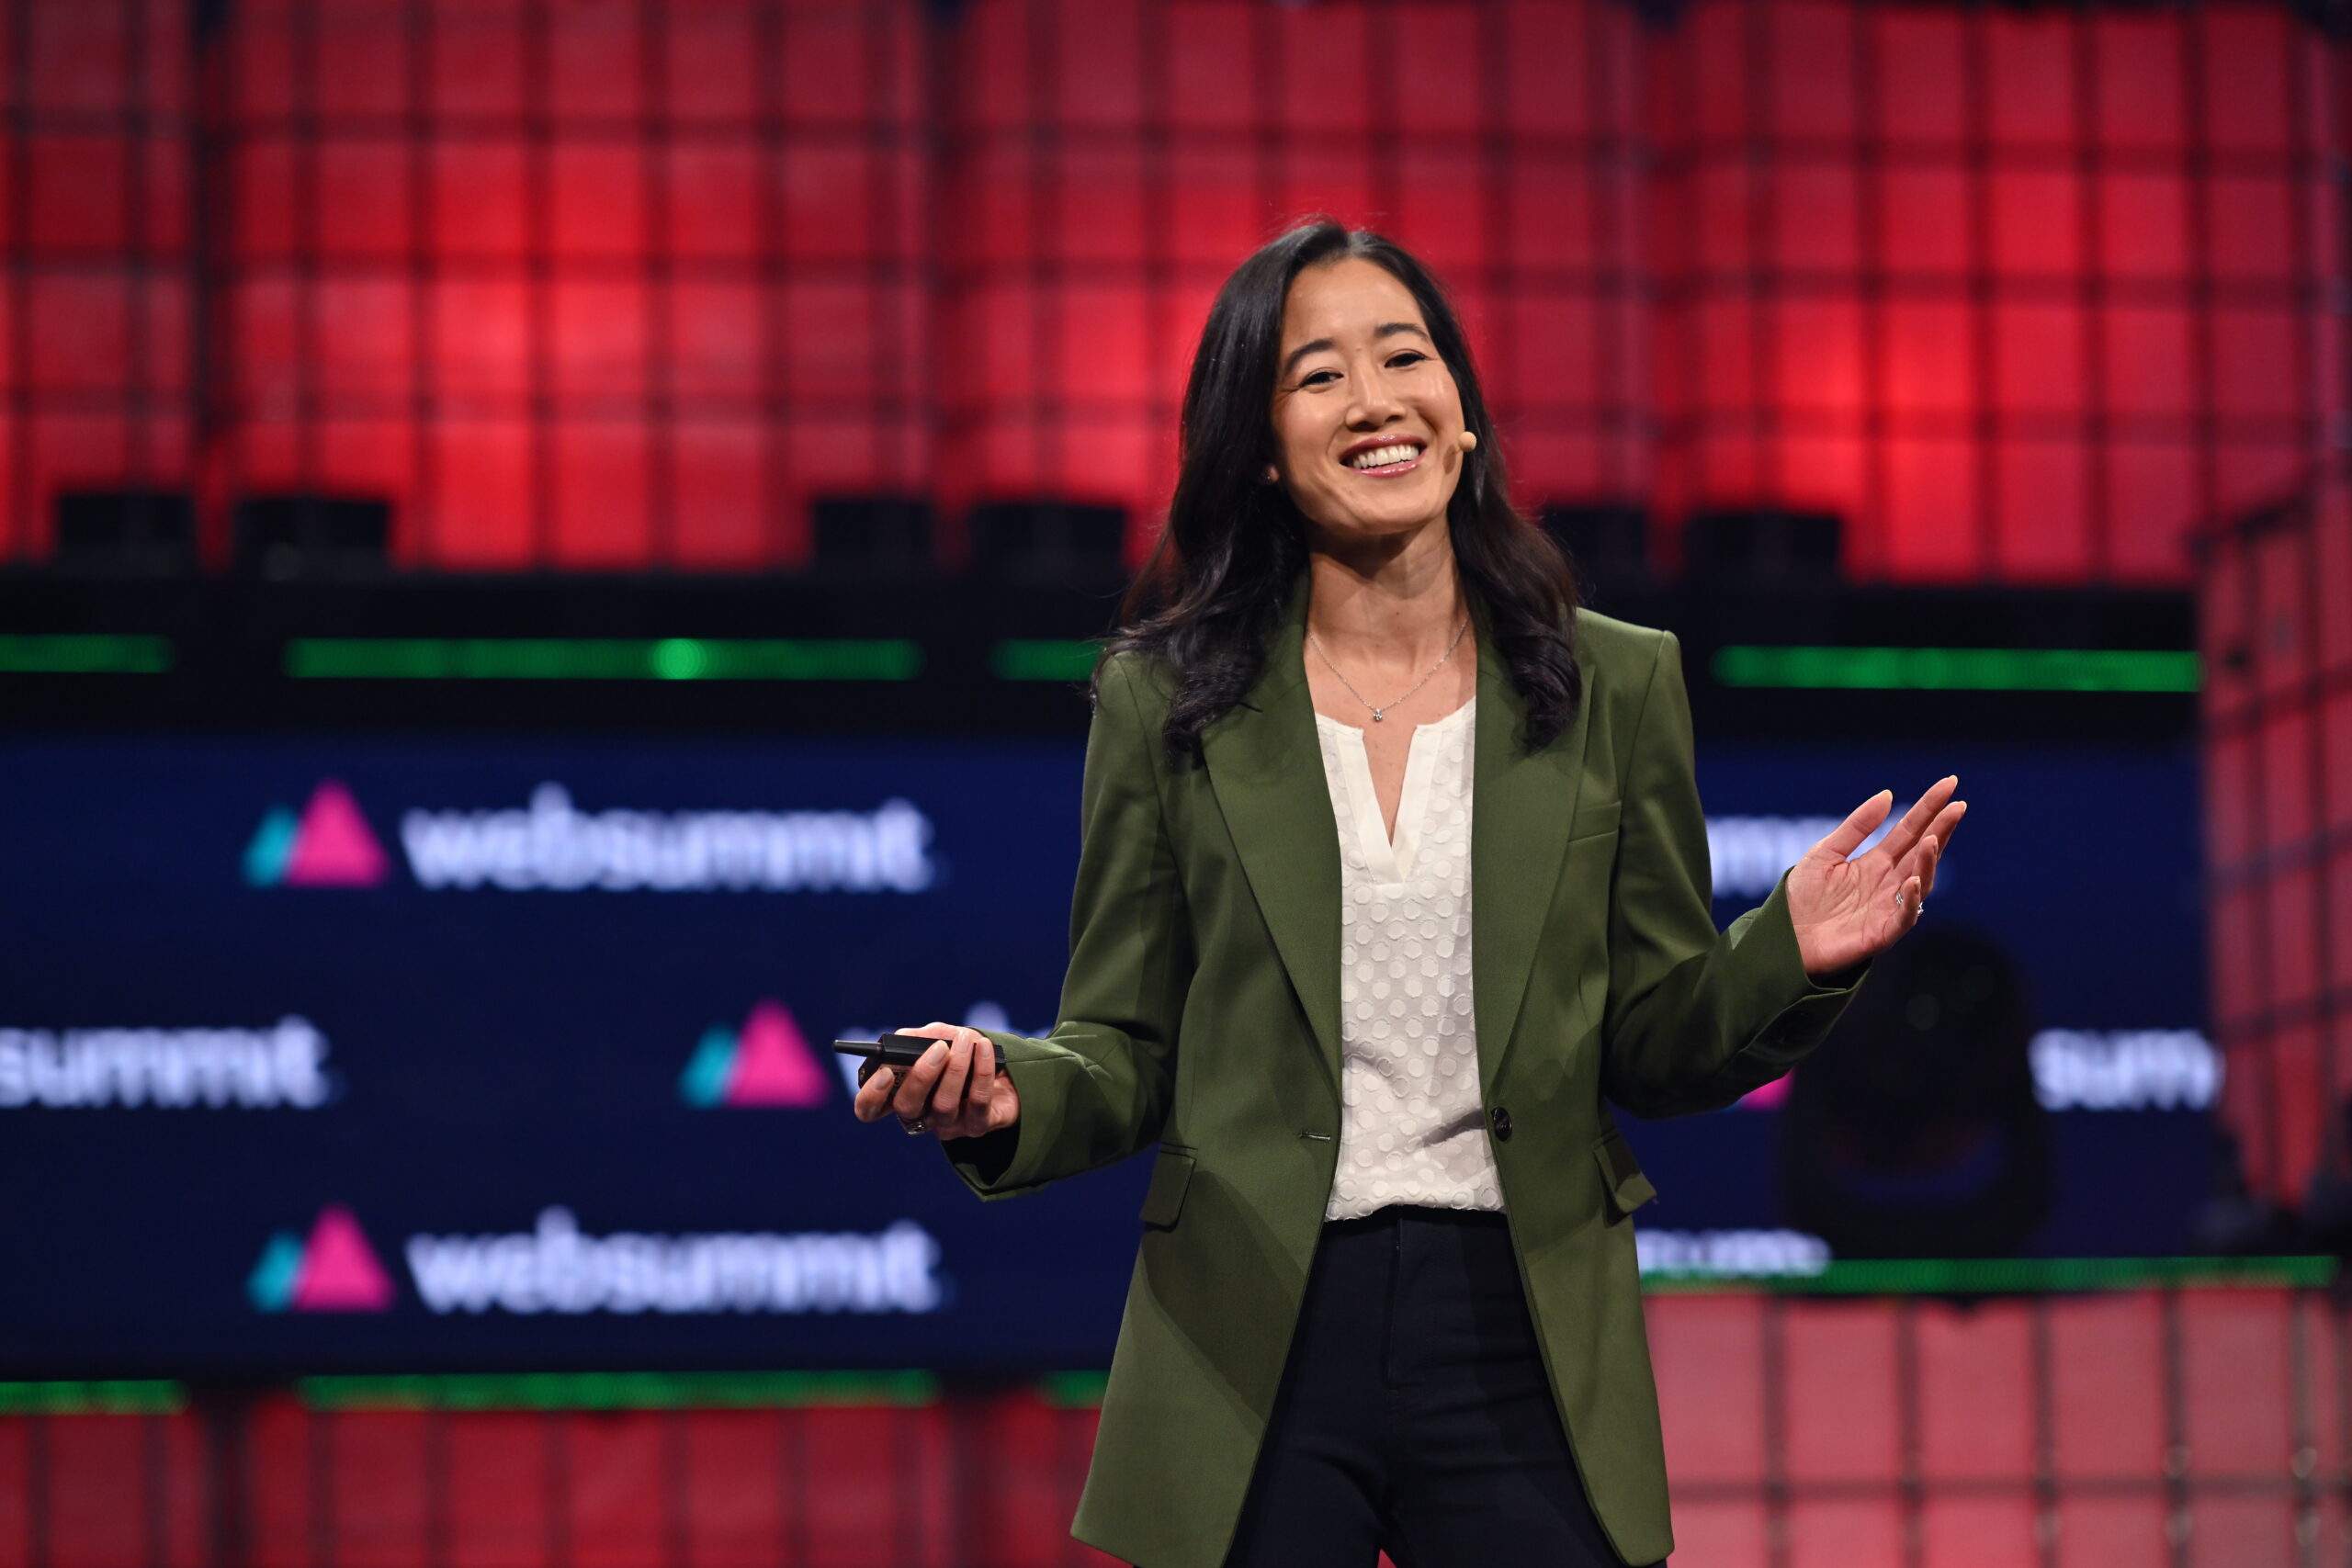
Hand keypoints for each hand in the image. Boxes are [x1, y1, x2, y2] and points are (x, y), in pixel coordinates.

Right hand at [849, 1022, 1021, 1140]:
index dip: (871, 1097)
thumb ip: (917, 1037)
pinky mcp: (977, 1126)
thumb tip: (902, 1038)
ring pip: (943, 1104)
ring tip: (966, 1040)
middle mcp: (920, 1115)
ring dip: (956, 1068)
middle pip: (907, 1108)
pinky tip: (984, 1048)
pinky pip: (977, 1101)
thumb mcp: (938, 1037)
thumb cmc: (963, 1053)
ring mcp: (947, 1125)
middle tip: (939, 1048)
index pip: (871, 1109)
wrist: (1007, 1071)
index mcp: (901, 1094)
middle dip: (921, 1075)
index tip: (884, 1073)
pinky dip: (981, 1071)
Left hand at [1786, 776, 1966, 978]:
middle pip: (1922, 852)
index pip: (1909, 830)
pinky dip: (1911, 899)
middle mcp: (1889, 882)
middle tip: (1958, 807)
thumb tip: (1887, 795)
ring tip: (1932, 840)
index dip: (1929, 808)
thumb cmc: (1802, 897)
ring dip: (1928, 861)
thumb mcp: (1825, 852)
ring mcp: (1889, 907)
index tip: (1949, 784)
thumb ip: (1856, 827)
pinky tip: (1913, 880)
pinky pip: (1904, 916)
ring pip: (1921, 882)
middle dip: (1941, 830)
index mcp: (1876, 861)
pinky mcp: (1882, 933)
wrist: (1784, 937)